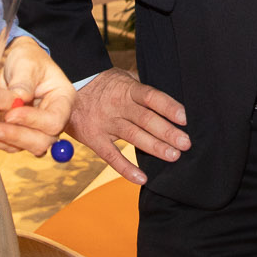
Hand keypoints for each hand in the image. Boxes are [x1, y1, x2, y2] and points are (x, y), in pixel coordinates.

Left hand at [0, 37, 75, 156]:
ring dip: (2, 141)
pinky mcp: (18, 133)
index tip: (11, 113)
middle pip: (42, 141)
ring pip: (23, 147)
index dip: (34, 121)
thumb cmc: (26, 58)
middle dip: (17, 136)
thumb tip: (19, 99)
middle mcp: (52, 118)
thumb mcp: (26, 62)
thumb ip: (24, 80)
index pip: (54, 121)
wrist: (13, 61)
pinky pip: (7, 144)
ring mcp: (35, 128)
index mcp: (62, 100)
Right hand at [66, 68, 189, 186]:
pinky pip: (111, 155)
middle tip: (186, 143)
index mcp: (127, 89)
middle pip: (146, 119)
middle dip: (167, 132)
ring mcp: (106, 123)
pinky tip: (142, 178)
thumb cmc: (104, 84)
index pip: (151, 97)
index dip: (168, 107)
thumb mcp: (123, 78)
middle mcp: (118, 106)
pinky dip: (126, 168)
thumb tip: (169, 101)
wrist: (70, 87)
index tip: (184, 118)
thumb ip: (142, 90)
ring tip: (173, 156)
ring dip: (154, 147)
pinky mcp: (94, 138)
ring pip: (133, 136)